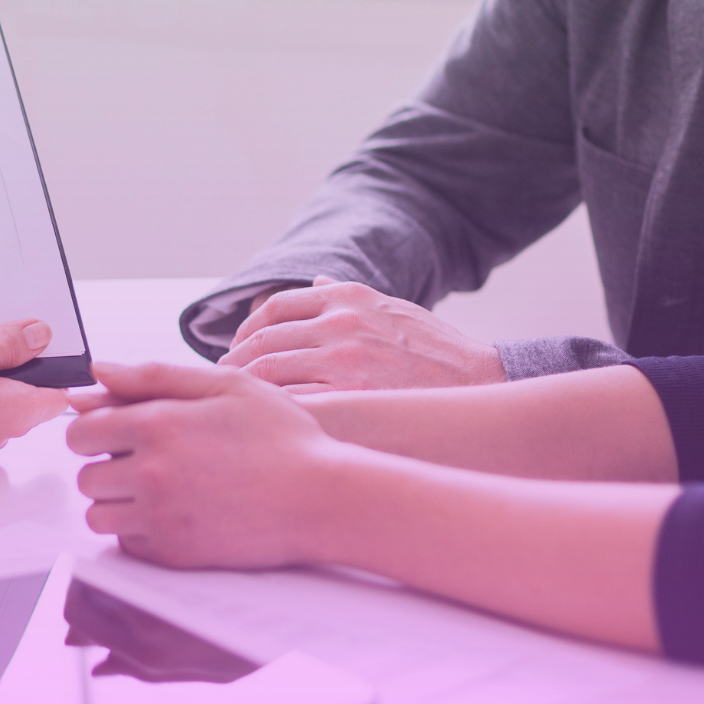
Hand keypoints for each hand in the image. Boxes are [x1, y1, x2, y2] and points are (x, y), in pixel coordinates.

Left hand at [66, 362, 345, 569]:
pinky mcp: (174, 554)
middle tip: (144, 459)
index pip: (80, 431)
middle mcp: (150, 473)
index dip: (94, 428)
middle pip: (85, 475)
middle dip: (106, 465)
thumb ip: (153, 375)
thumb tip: (97, 370)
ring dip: (116, 502)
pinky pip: (127, 545)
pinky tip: (172, 513)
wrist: (321, 498)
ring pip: (98, 514)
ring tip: (155, 488)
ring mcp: (160, 517)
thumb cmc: (281, 438)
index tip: (115, 431)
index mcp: (157, 424)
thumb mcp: (224, 385)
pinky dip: (138, 532)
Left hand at [221, 276, 505, 390]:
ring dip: (245, 387)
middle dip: (236, 362)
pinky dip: (269, 409)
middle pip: (264, 341)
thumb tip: (312, 282)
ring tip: (237, 402)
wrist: (479, 384)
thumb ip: (347, 295)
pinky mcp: (350, 396)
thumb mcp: (393, 307)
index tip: (236, 349)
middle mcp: (341, 322)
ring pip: (270, 371)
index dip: (247, 330)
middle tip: (224, 380)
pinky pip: (291, 401)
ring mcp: (343, 359)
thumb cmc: (436, 350)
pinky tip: (261, 421)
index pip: (274, 307)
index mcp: (347, 297)